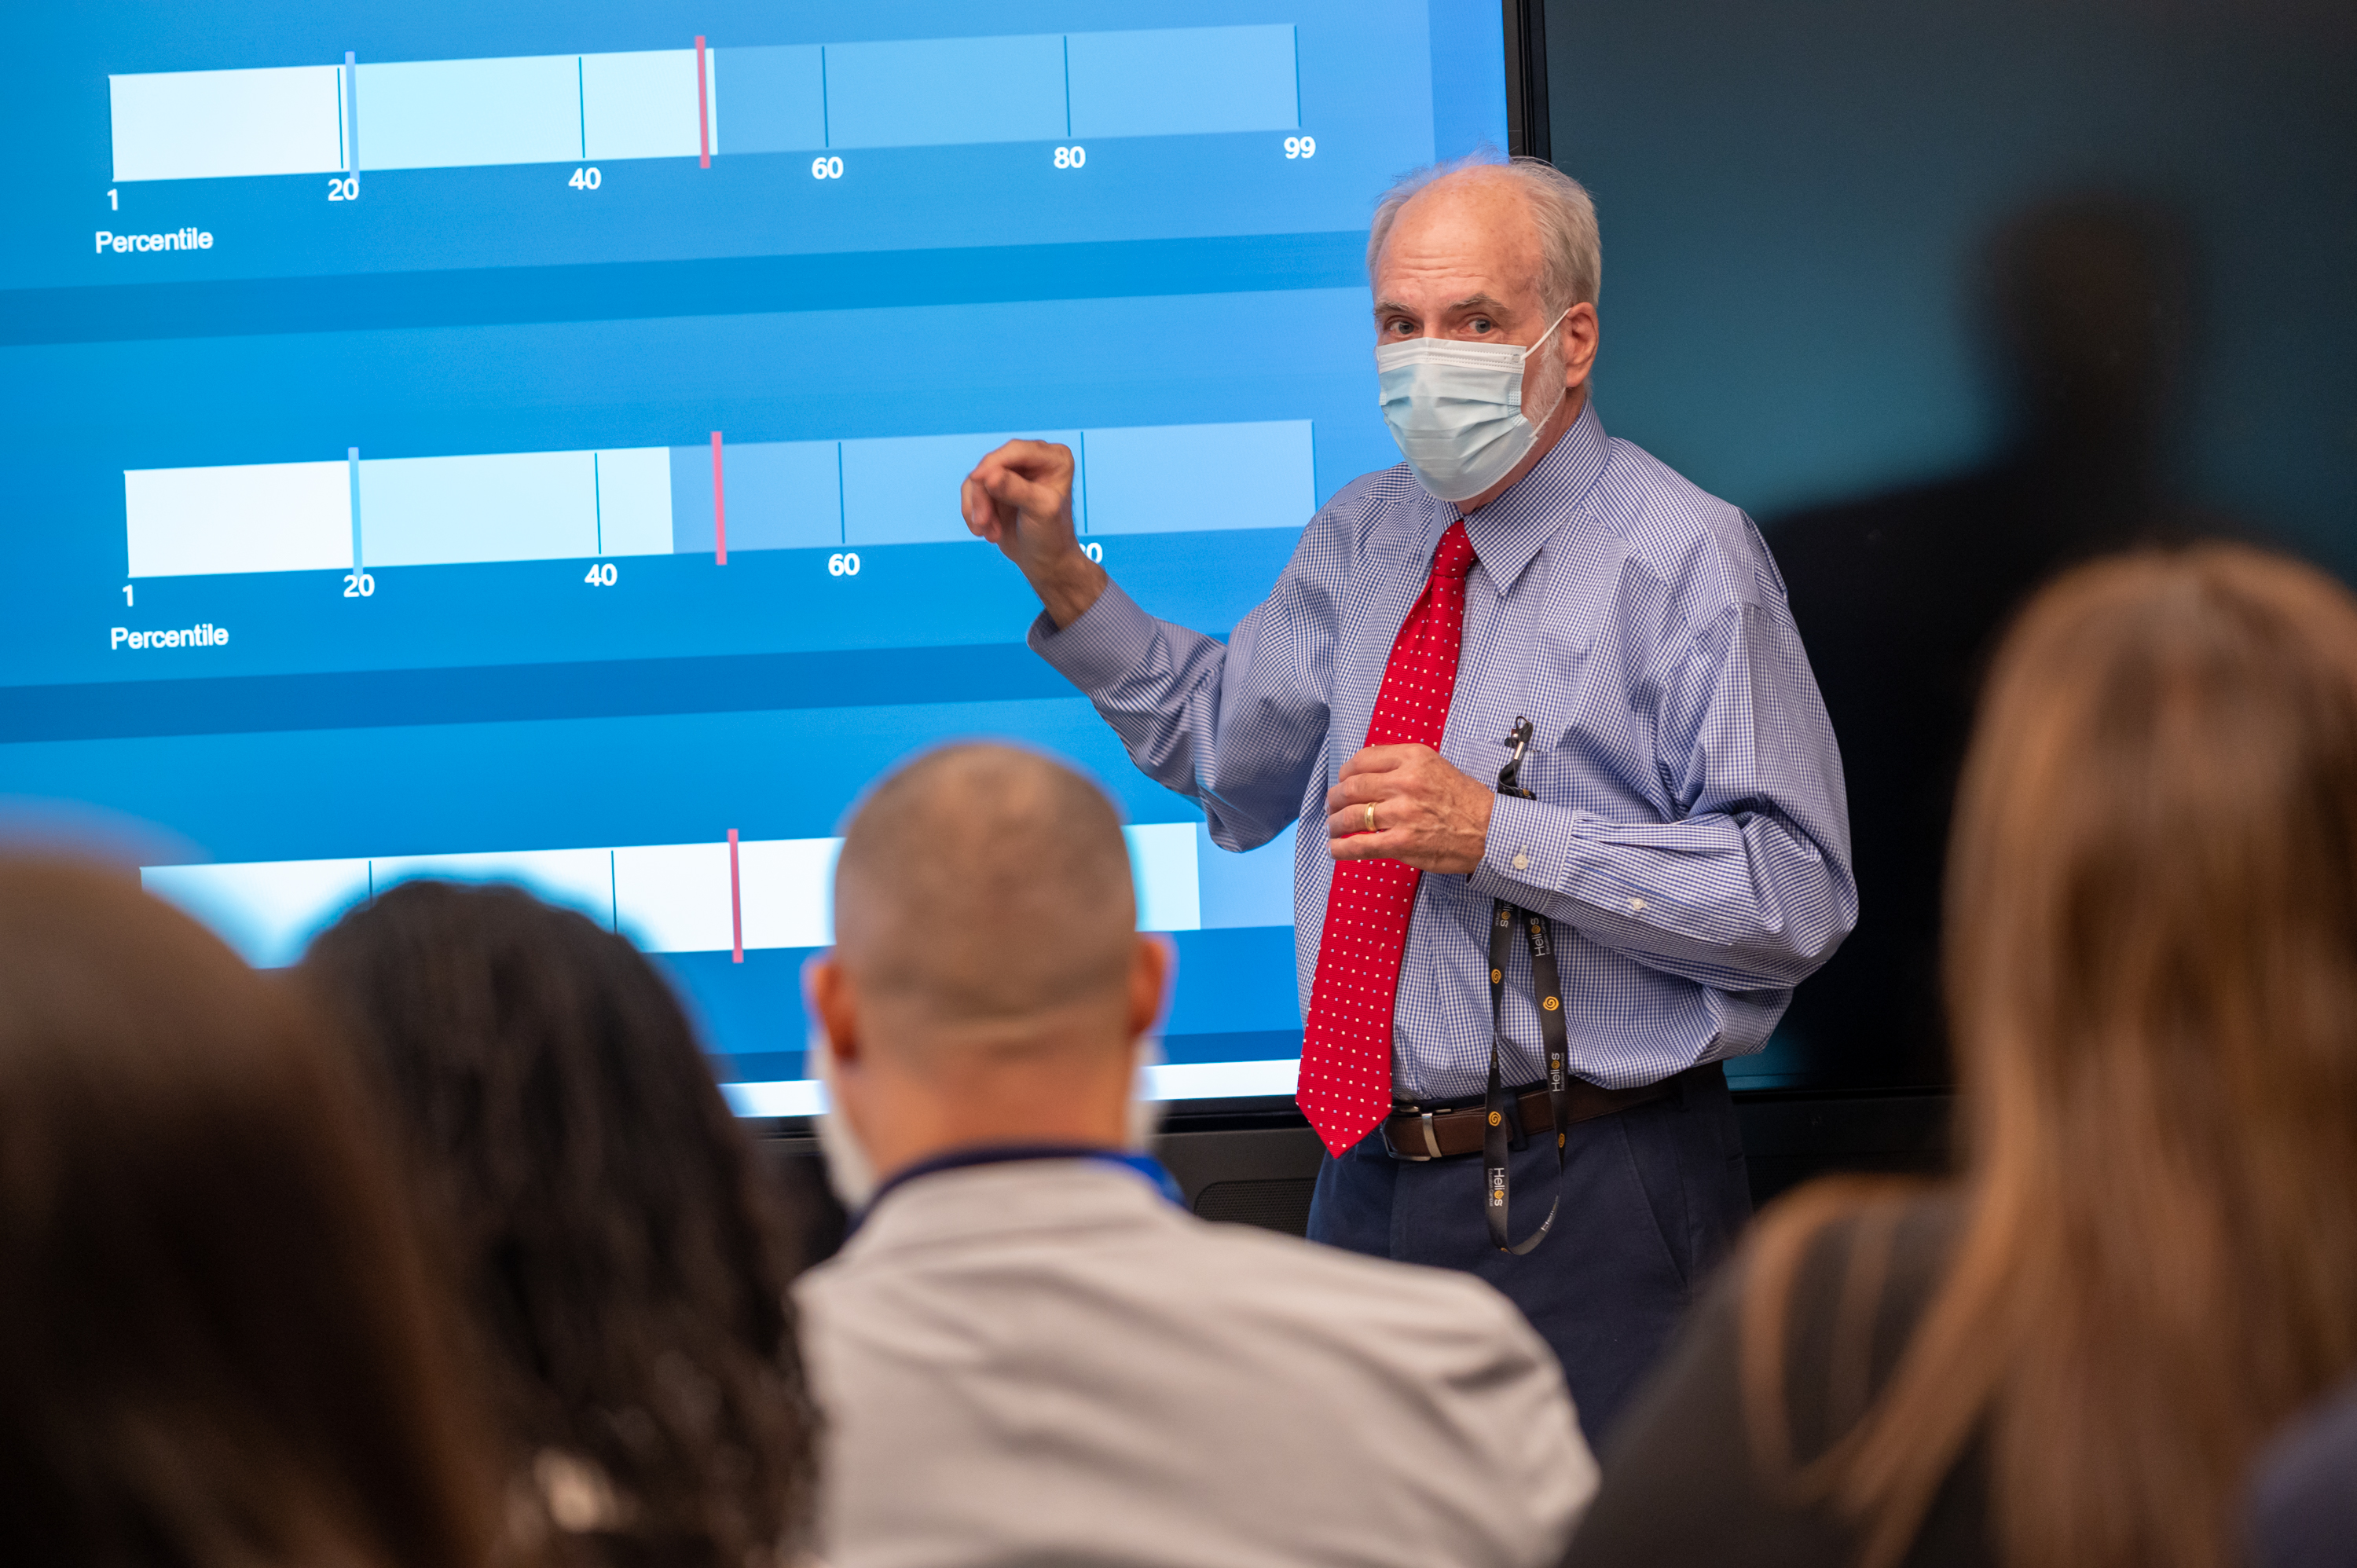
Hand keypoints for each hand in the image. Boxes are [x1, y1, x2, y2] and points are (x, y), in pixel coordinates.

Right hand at [961, 439, 1106, 627]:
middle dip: (984, 495)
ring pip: (978, 478)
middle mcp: (1034, 459)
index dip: (994, 463)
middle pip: (993, 463)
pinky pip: (971, 489)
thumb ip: (1016, 491)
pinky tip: (985, 532)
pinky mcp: (995, 485)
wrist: (1043, 562)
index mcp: (1055, 458)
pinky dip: (973, 511)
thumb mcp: (1039, 511)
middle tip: (982, 523)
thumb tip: (989, 476)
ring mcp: (1013, 471)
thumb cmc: (1051, 536)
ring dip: (978, 508)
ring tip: (990, 534)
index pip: (1017, 450)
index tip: (976, 480)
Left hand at [1325, 745, 1493, 873]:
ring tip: (1333, 827)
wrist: (1490, 829)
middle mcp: (1405, 782)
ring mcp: (1402, 813)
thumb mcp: (1434, 765)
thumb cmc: (1464, 799)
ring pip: (1351, 815)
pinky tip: (1336, 849)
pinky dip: (1342, 848)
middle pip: (1351, 788)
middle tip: (1332, 806)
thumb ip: (1401, 763)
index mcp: (1413, 758)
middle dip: (1334, 799)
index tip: (1343, 781)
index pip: (1362, 760)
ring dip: (1335, 823)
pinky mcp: (1402, 842)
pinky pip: (1361, 844)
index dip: (1345, 773)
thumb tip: (1367, 766)